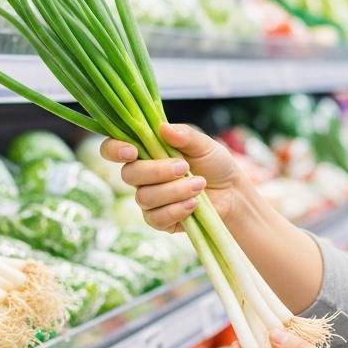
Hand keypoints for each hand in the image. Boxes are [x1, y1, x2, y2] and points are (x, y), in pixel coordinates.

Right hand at [100, 123, 245, 232]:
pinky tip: (194, 203)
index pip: (114, 149)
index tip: (131, 151)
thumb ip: (185, 135)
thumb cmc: (215, 164)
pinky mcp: (159, 220)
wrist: (232, 193)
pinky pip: (156, 218)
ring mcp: (149, 199)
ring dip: (174, 191)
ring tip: (199, 185)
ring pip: (144, 197)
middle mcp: (142, 176)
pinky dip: (177, 210)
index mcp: (146, 151)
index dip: (114, 149)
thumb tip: (163, 128)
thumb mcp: (204, 145)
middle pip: (129, 174)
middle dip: (157, 171)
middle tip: (184, 167)